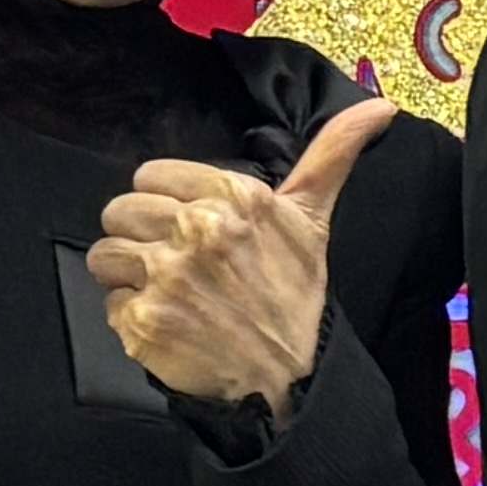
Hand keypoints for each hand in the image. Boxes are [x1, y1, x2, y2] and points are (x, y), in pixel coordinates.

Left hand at [92, 95, 397, 409]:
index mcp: (234, 196)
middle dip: (141, 236)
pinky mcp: (144, 320)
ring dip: (130, 275)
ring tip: (170, 293)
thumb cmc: (294, 297)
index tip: (187, 227)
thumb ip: (331, 156)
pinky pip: (110, 302)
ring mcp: (168, 276)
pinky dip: (132, 316)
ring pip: (106, 254)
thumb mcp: (312, 221)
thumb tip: (380, 106)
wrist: (287, 380)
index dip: (164, 202)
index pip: (150, 176)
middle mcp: (199, 229)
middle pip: (120, 211)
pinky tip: (169, 323)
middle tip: (176, 264)